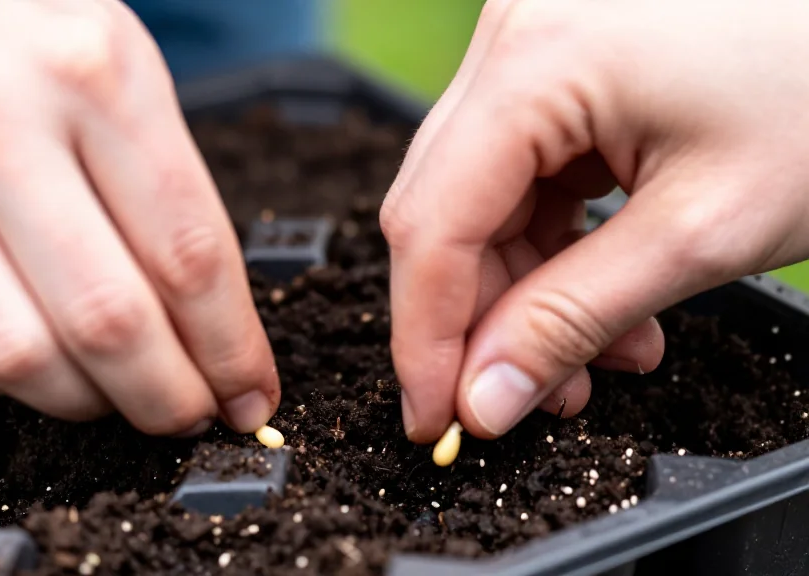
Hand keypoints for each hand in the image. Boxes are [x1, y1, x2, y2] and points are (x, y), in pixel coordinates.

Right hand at [0, 0, 277, 434]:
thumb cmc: (14, 18)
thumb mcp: (118, 61)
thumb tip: (206, 320)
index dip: (231, 347)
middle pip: (109, 320)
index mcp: (94, 75)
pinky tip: (39, 364)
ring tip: (120, 396)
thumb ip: (163, 185)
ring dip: (88, 404)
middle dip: (170, 398)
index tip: (251, 391)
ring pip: (19, 355)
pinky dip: (4, 383)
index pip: (188, 252)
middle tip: (195, 416)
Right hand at [384, 0, 808, 441]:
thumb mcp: (702, 229)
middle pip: (448, 213)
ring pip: (483, 200)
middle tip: (531, 397)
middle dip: (486, 320)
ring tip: (608, 353)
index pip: (431, 225)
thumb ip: (574, 318)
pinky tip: (613, 292)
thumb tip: (483, 396)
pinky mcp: (561, 61)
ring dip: (529, 289)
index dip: (424, 339)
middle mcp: (514, 40)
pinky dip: (557, 242)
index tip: (437, 421)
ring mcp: (534, 45)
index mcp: (535, 63)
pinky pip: (524, 171)